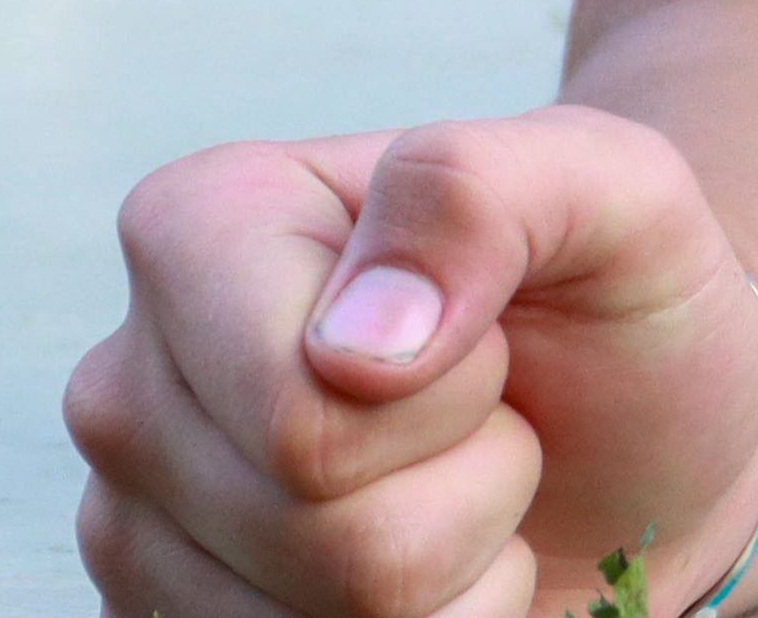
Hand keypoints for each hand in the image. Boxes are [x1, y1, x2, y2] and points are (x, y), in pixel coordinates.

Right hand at [67, 109, 757, 617]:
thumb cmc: (607, 289)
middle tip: (488, 417)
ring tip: (459, 481)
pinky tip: (432, 562)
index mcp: (196, 228)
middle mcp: (127, 383)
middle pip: (324, 541)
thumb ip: (480, 194)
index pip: (304, 416)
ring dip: (458, 572)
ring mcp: (131, 525)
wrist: (630, 429)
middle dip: (470, 492)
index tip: (489, 335)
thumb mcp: (609, 185)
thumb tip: (350, 346)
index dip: (454, 400)